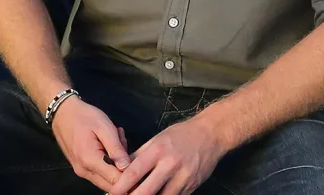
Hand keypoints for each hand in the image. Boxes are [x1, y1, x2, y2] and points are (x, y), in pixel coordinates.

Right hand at [51, 97, 131, 190]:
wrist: (62, 112)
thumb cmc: (84, 116)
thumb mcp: (104, 127)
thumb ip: (116, 149)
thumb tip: (128, 168)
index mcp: (90, 161)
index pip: (116, 181)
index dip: (130, 176)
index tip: (138, 163)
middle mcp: (84, 171)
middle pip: (111, 184)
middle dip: (124, 169)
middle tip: (124, 144)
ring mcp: (81, 171)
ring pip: (106, 178)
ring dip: (116, 165)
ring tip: (116, 139)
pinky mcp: (81, 168)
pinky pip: (100, 172)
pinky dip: (108, 162)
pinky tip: (109, 144)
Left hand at [107, 116, 224, 194]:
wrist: (211, 134)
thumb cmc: (180, 135)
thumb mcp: (157, 139)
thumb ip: (139, 155)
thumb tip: (122, 168)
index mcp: (157, 150)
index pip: (135, 172)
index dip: (121, 185)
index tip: (112, 193)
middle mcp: (170, 165)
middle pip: (147, 190)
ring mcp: (183, 178)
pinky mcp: (192, 187)